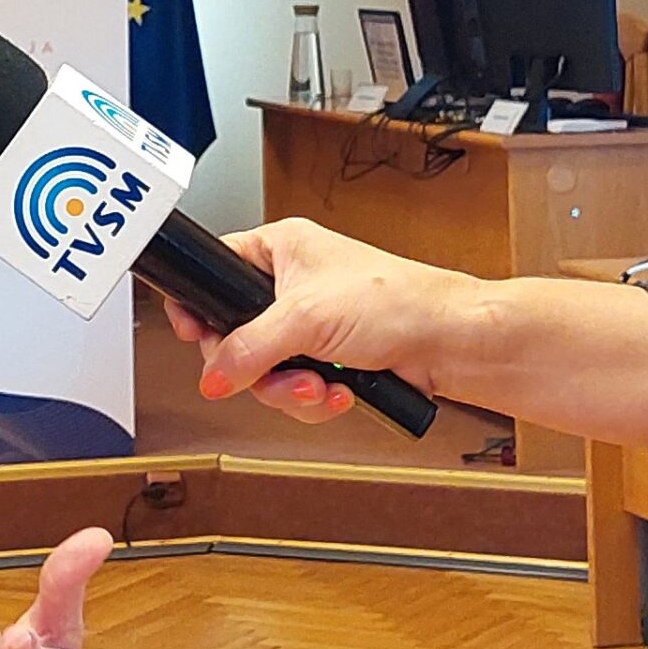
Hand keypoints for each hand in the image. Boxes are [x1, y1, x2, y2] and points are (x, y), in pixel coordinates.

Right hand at [161, 219, 460, 422]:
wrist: (449, 342)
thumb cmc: (398, 301)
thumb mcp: (305, 318)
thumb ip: (247, 348)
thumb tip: (211, 375)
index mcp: (281, 249)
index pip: (216, 270)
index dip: (201, 306)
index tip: (198, 336)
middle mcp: (291, 285)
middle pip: (236, 336)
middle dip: (258, 367)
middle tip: (274, 373)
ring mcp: (310, 326)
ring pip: (265, 370)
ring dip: (290, 389)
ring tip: (318, 387)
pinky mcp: (328, 360)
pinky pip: (296, 388)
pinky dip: (314, 399)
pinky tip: (338, 393)